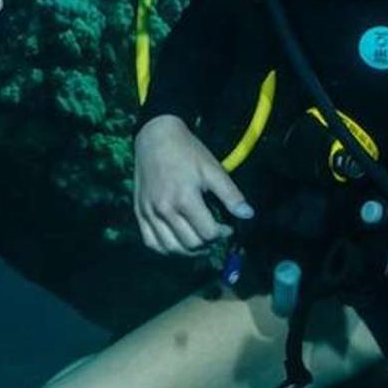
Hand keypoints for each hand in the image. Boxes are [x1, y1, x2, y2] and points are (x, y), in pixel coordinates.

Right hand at [133, 115, 253, 255]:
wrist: (155, 137)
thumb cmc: (187, 152)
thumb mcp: (213, 169)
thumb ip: (231, 194)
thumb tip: (248, 215)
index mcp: (184, 199)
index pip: (208, 233)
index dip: (222, 233)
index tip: (227, 227)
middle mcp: (164, 209)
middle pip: (191, 244)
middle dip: (208, 243)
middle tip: (214, 232)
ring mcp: (149, 213)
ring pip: (171, 248)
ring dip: (189, 250)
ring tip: (199, 240)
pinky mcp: (139, 212)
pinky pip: (151, 243)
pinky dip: (166, 248)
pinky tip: (177, 242)